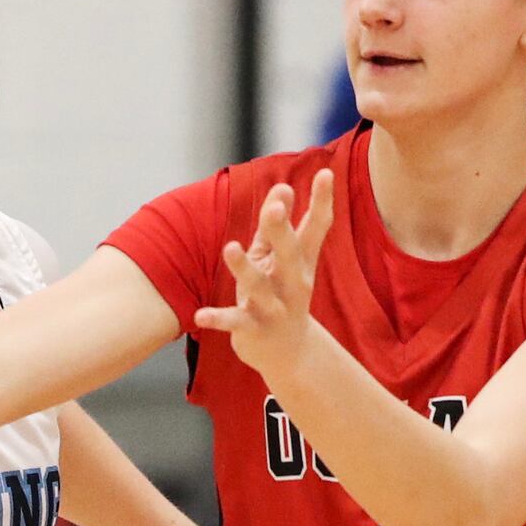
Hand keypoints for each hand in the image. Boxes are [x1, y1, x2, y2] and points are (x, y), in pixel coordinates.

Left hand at [195, 170, 333, 377]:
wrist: (289, 353)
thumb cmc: (281, 293)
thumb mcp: (280, 258)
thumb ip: (277, 225)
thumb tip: (281, 186)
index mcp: (301, 261)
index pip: (316, 228)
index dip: (321, 201)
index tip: (325, 172)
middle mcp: (293, 282)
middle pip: (289, 252)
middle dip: (280, 229)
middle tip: (274, 207)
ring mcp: (275, 307)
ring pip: (259, 286)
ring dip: (244, 267)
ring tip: (230, 247)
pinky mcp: (254, 329)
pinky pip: (235, 322)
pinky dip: (217, 318)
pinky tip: (199, 315)